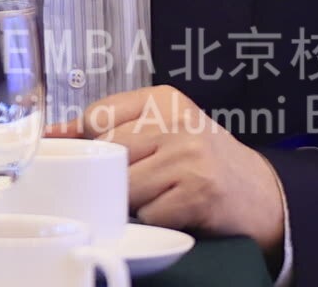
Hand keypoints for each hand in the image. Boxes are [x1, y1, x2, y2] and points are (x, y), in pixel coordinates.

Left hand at [62, 85, 287, 252]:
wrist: (264, 194)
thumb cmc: (203, 161)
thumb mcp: (161, 129)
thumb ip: (111, 127)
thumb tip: (52, 134)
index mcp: (163, 99)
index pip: (96, 115)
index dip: (91, 142)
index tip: (96, 156)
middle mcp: (177, 122)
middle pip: (108, 152)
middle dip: (114, 174)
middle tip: (138, 179)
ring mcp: (189, 156)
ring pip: (124, 184)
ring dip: (134, 199)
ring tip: (160, 193)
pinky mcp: (199, 192)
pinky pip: (149, 212)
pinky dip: (155, 217)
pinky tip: (175, 208)